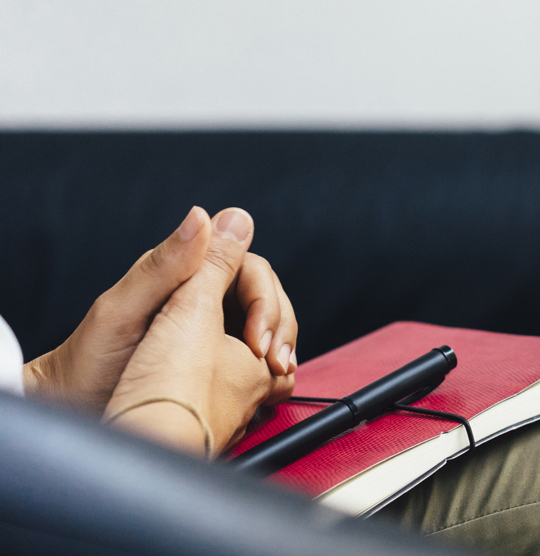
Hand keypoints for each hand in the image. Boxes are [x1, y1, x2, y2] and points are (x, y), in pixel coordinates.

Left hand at [22, 207, 297, 410]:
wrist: (70, 403)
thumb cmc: (87, 361)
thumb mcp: (123, 310)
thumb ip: (165, 264)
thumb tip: (205, 216)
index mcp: (183, 273)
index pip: (248, 266)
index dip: (264, 298)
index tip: (259, 339)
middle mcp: (200, 294)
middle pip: (263, 293)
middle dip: (279, 323)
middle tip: (275, 360)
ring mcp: (208, 324)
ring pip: (266, 319)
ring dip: (281, 342)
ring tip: (279, 372)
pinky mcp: (212, 354)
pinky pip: (254, 349)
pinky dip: (269, 363)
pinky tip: (271, 379)